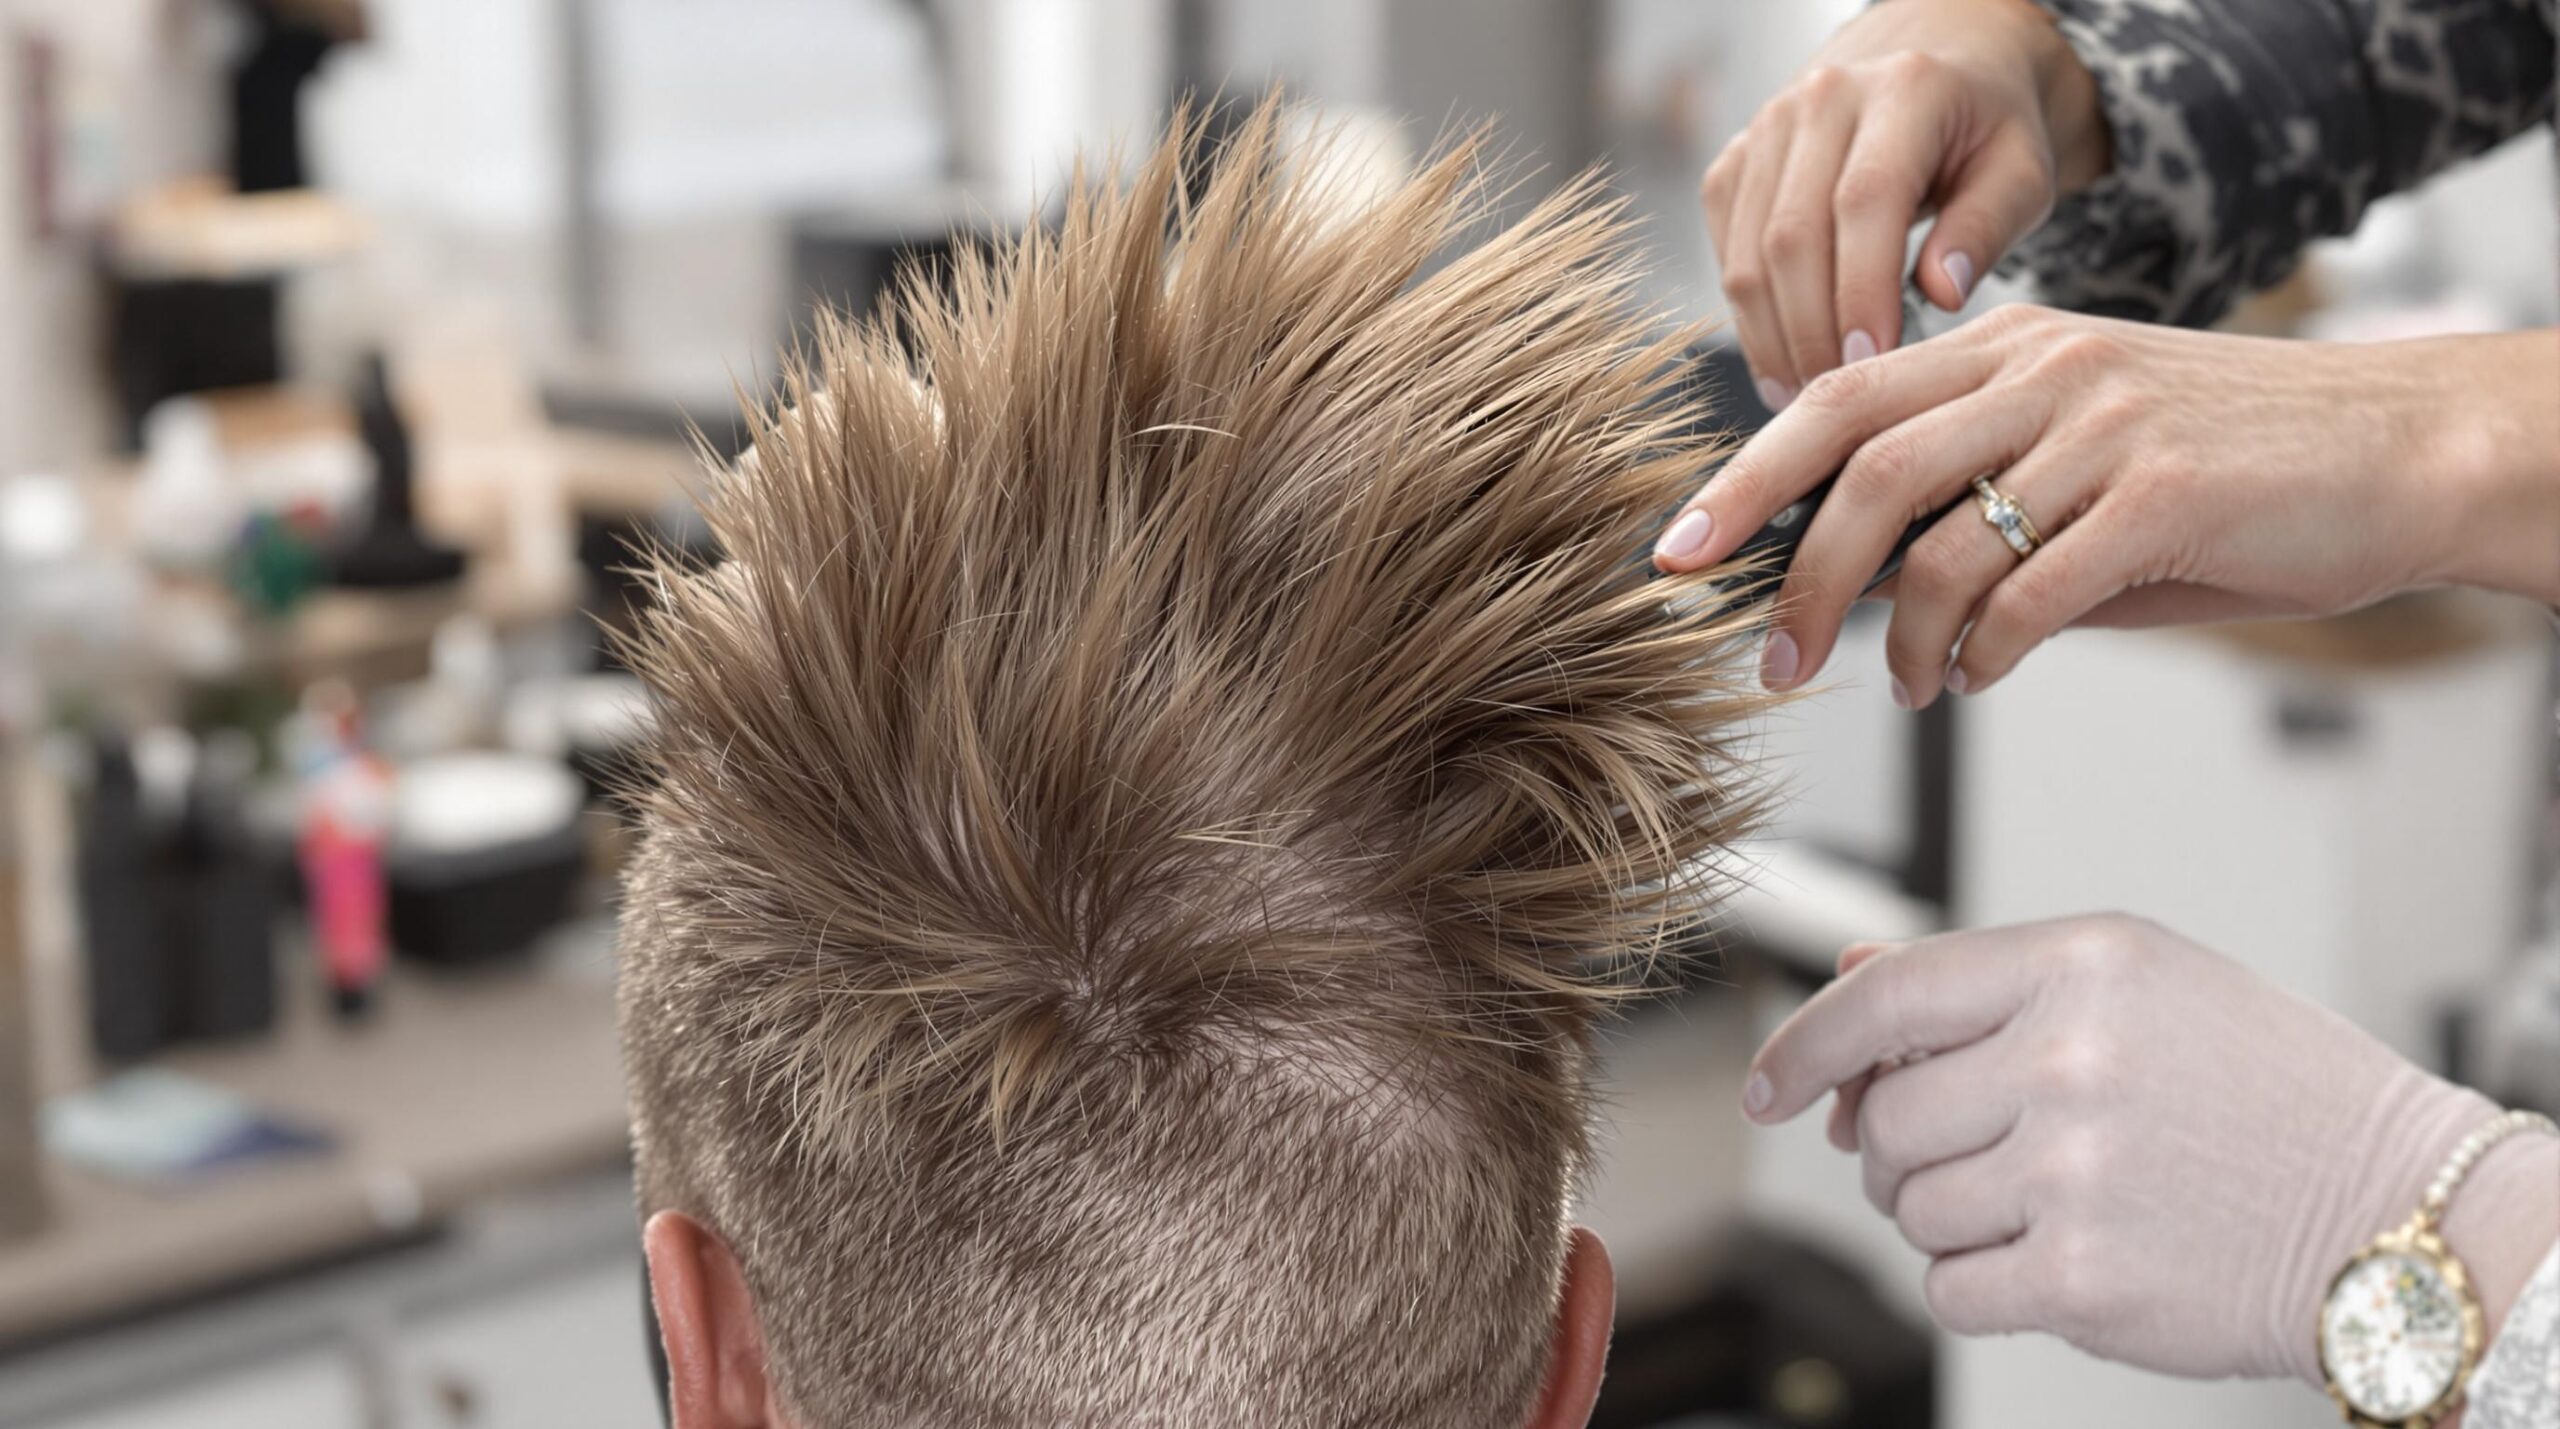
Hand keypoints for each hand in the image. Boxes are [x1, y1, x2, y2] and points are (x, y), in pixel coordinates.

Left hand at [1652, 315, 2559, 701]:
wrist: (2406, 452)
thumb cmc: (2239, 473)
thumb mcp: (2089, 463)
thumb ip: (1982, 507)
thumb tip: (1874, 598)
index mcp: (2009, 348)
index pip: (1834, 402)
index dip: (1741, 478)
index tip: (1674, 552)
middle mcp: (2045, 370)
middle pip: (1861, 473)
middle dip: (1794, 581)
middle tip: (1767, 663)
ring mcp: (2105, 426)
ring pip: (1940, 545)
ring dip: (1903, 640)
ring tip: (1913, 688)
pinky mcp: (2166, 496)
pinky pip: (2029, 593)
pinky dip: (1984, 654)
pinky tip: (1980, 678)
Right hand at [1701, 0, 2107, 405]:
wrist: (1933, 65)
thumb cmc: (1985, 130)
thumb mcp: (2023, 170)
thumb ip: (1990, 227)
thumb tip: (1942, 294)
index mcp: (1903, 90)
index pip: (1864, 202)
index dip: (1860, 293)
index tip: (1871, 367)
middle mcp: (1820, 99)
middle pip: (1791, 234)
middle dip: (1810, 332)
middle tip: (1836, 401)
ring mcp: (1766, 128)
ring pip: (1749, 252)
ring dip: (1771, 337)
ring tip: (1804, 400)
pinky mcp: (1735, 163)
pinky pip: (1728, 252)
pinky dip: (1749, 318)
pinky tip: (1781, 363)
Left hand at [1745, 916, 2559, 1384]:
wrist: (2398, 1213)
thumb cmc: (2266, 1093)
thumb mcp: (2143, 988)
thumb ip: (1986, 984)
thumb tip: (1848, 979)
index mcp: (2082, 964)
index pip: (1886, 995)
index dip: (1805, 1045)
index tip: (1767, 1088)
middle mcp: (2071, 1057)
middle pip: (1888, 1118)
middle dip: (1903, 1149)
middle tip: (1977, 1157)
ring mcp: (2076, 1170)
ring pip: (1908, 1208)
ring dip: (1947, 1219)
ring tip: (2042, 1202)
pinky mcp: (2084, 1278)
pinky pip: (1950, 1289)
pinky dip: (1980, 1286)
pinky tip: (2053, 1260)